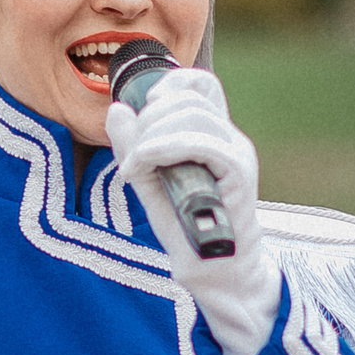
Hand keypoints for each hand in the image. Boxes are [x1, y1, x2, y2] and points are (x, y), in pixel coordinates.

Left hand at [106, 68, 281, 354]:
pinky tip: (145, 165)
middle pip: (189, 98)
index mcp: (213, 135)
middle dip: (149, 119)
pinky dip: (165, 147)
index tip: (145, 107)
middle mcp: (230, 138)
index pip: (201, 85)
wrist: (216, 271)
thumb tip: (116, 109)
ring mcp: (238, 155)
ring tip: (136, 165)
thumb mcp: (150, 181)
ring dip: (153, 135)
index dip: (171, 83)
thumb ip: (134, 147)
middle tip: (133, 154)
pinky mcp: (239, 174)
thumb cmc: (187, 229)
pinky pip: (201, 143)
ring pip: (193, 116)